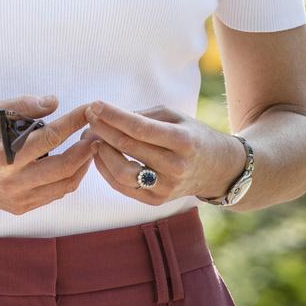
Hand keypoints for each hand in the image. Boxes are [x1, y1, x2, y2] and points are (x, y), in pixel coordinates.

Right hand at [0, 95, 98, 214]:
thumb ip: (20, 106)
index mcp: (3, 158)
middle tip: (98, 129)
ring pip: (64, 186)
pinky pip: (53, 195)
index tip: (89, 109)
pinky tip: (73, 162)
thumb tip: (54, 102)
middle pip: (65, 167)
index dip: (74, 122)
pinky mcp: (18, 208)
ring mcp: (16, 200)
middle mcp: (12, 184)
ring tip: (89, 144)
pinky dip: (68, 179)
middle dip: (87, 147)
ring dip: (82, 165)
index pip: (50, 138)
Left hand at [79, 102, 246, 204]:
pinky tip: (100, 154)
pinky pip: (123, 187)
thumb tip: (109, 116)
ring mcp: (166, 188)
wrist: (218, 169)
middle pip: (128, 148)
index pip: (140, 128)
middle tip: (88, 117)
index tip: (94, 105)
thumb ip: (143, 115)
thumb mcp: (175, 117)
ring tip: (91, 137)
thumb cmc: (192, 135)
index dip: (114, 116)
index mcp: (183, 141)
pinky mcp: (156, 201)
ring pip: (122, 172)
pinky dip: (106, 169)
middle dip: (102, 130)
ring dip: (101, 152)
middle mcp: (175, 167)